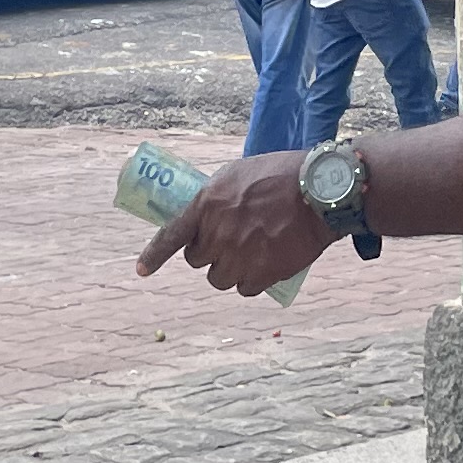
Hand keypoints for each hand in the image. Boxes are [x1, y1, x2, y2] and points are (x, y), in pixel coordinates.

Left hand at [137, 149, 329, 296]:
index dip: (154, 256)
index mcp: (207, 203)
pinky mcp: (261, 273)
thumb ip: (216, 198)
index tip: (142, 271)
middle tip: (229, 243)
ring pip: (219, 279)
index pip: (171, 234)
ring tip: (251, 254)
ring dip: (231, 270)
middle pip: (197, 261)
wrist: (320, 191)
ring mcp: (238, 255)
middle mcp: (217, 233)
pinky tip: (266, 265)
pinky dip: (253, 281)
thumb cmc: (282, 174)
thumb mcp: (239, 174)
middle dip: (209, 254)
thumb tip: (207, 218)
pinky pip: (245, 289)